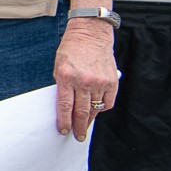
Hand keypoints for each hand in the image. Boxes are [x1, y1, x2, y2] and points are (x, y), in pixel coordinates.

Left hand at [55, 19, 118, 141]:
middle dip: (78, 127)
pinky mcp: (112, 81)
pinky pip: (108, 101)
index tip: (63, 131)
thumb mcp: (59, 66)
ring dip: (89, 120)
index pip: (64, 106)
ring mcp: (99, 81)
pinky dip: (102, 108)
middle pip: (81, 111)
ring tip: (85, 127)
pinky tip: (97, 111)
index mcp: (66, 77)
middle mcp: (84, 81)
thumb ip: (62, 86)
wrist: (91, 34)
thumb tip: (66, 106)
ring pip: (95, 108)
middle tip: (77, 137)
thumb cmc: (71, 49)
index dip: (64, 121)